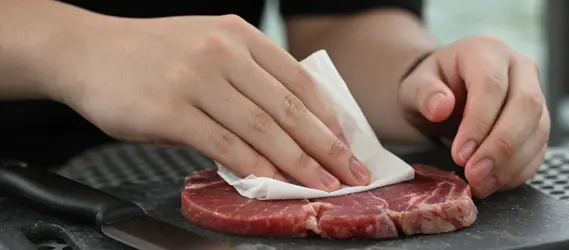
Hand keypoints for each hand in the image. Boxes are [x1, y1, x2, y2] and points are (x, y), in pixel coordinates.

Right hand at [48, 14, 370, 190]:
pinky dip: (252, 166)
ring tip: (320, 185)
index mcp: (239, 35)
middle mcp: (223, 52)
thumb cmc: (152, 55)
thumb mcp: (208, 46)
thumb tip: (289, 123)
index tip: (346, 144)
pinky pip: (224, 144)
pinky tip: (271, 182)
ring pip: (263, 128)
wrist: (86, 51)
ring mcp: (196, 79)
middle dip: (326, 146)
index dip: (328, 117)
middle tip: (350, 173)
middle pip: (289, 107)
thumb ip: (248, 76)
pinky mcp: (170, 109)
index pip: (300, 79)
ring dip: (298, 163)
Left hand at [398, 35, 549, 197]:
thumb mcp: (415, 86)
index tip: (460, 153)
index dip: (479, 123)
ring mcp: (534, 93)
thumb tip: (441, 107)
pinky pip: (539, 148)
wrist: (446, 93)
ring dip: (511, 163)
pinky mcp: (538, 121)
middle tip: (474, 174)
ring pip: (538, 129)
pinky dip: (518, 170)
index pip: (492, 85)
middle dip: (501, 147)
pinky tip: (495, 182)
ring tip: (481, 184)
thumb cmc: (432, 87)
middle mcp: (518, 68)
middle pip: (526, 106)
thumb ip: (424, 93)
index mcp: (486, 51)